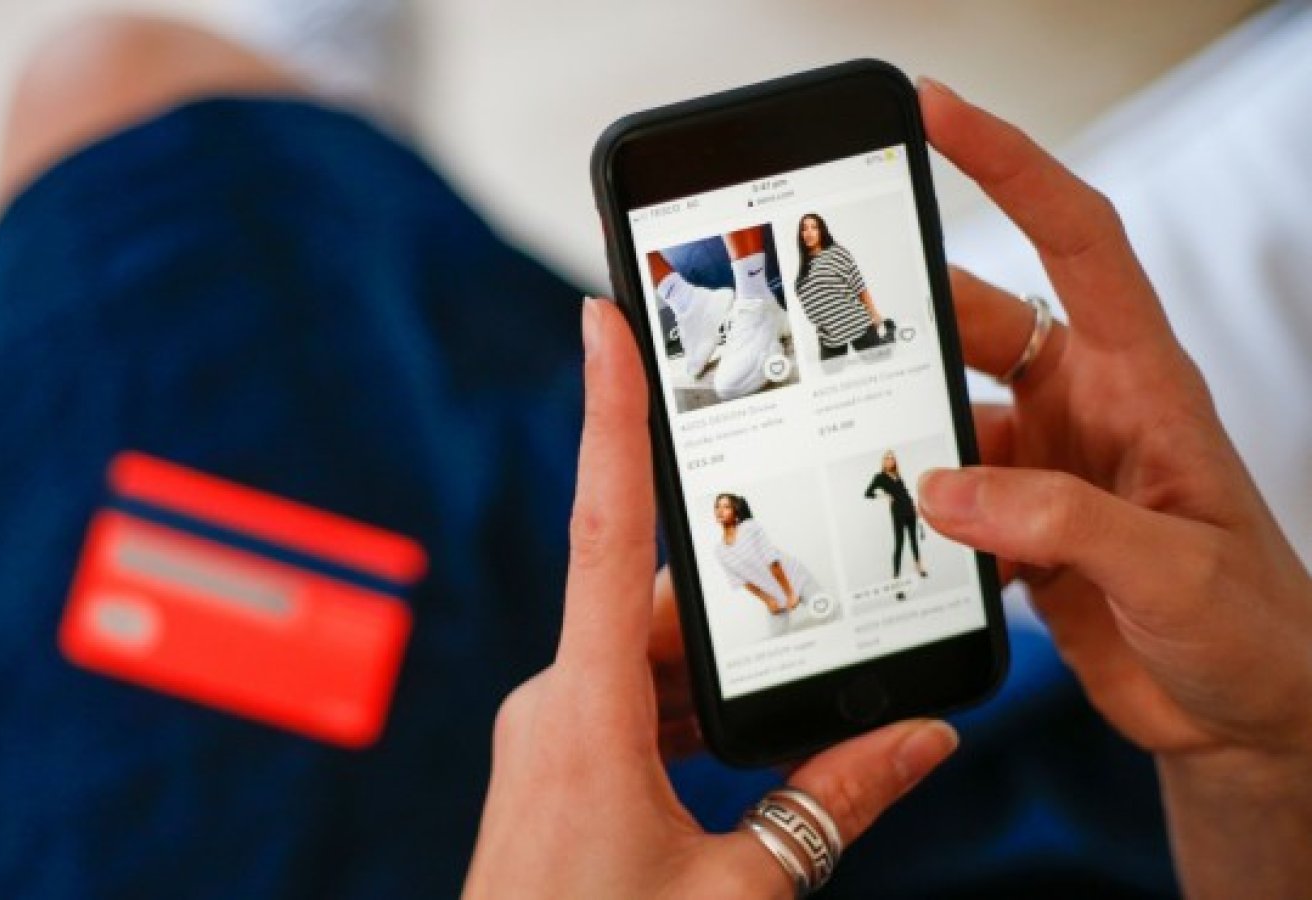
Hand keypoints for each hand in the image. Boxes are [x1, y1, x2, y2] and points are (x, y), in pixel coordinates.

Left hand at [463, 298, 959, 897]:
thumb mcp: (742, 892)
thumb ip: (831, 807)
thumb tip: (922, 738)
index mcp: (584, 711)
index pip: (603, 527)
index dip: (607, 413)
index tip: (599, 316)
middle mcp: (553, 702)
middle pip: (658, 606)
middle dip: (746, 604)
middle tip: (826, 591)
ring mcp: (547, 733)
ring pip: (647, 659)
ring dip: (722, 672)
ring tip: (807, 689)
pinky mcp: (553, 762)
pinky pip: (627, 703)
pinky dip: (690, 711)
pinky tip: (745, 752)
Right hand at [915, 79, 1311, 893]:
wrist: (1251, 718)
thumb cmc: (1255, 629)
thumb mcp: (1174, 571)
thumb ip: (1060, 523)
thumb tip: (946, 488)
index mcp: (1140, 381)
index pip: (1074, 239)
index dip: (1008, 165)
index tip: (936, 113)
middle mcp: (1085, 407)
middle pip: (976, 324)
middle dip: (901, 318)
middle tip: (821, 319)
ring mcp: (1044, 466)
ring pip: (943, 416)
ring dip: (896, 434)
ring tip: (835, 450)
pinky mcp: (1015, 527)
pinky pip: (940, 495)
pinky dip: (905, 512)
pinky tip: (881, 536)